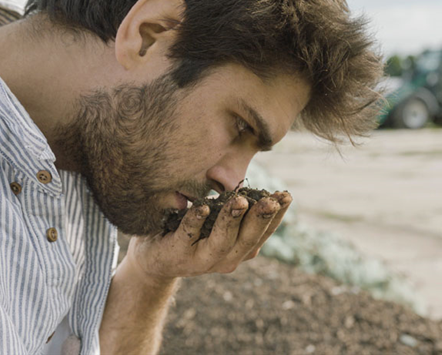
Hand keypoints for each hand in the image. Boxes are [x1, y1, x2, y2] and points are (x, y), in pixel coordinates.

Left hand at [125, 191, 291, 281]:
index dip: (277, 215)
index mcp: (240, 249)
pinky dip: (196, 220)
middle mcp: (226, 258)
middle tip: (272, 199)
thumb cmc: (191, 233)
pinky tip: (202, 207)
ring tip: (240, 200)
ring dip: (232, 218)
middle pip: (248, 238)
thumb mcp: (217, 222)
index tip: (287, 195)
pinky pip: (188, 235)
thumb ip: (233, 209)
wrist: (154, 261)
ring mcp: (202, 260)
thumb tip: (246, 180)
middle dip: (261, 217)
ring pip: (222, 240)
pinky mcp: (177, 254)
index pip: (264, 232)